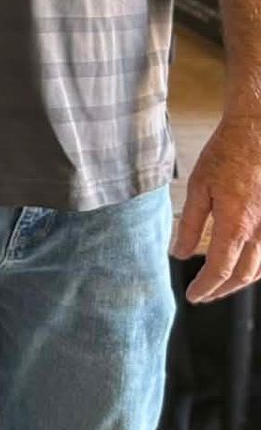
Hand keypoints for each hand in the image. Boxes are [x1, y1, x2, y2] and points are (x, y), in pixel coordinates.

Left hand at [174, 111, 260, 300]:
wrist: (258, 133)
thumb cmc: (226, 155)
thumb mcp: (198, 187)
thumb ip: (189, 224)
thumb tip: (178, 253)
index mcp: (236, 225)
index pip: (220, 270)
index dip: (205, 288)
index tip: (192, 296)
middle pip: (242, 276)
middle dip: (221, 291)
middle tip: (203, 295)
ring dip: (239, 282)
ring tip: (219, 286)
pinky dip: (256, 268)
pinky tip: (242, 266)